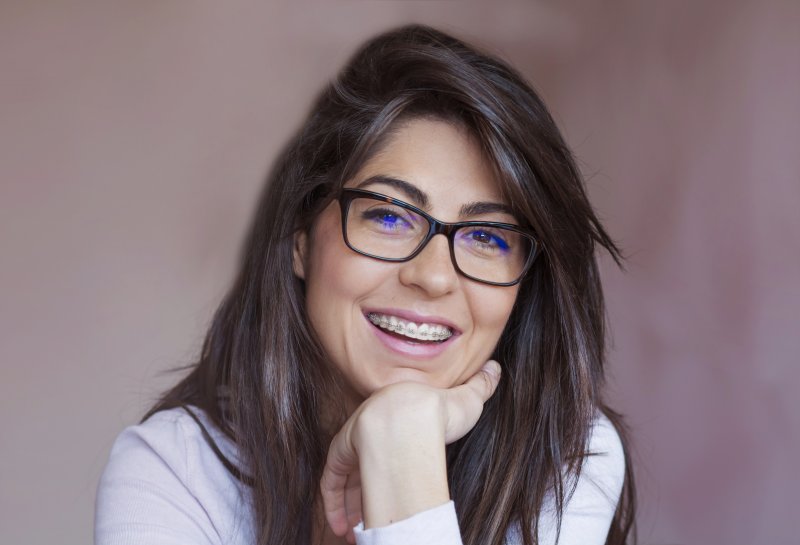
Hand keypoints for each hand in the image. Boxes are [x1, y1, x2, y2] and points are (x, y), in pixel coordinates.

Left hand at [320, 360, 501, 542]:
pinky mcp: (341, 453)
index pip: (388, 437)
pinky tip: (343, 528)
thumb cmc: (441, 410)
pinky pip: (331, 483)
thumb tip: (496, 366)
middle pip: (367, 461)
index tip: (395, 484)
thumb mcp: (467, 399)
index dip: (389, 463)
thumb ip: (480, 385)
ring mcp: (354, 439)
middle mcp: (371, 424)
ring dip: (351, 506)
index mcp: (395, 409)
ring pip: (347, 477)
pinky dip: (334, 507)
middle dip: (368, 491)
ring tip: (357, 532)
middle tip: (374, 516)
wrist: (415, 414)